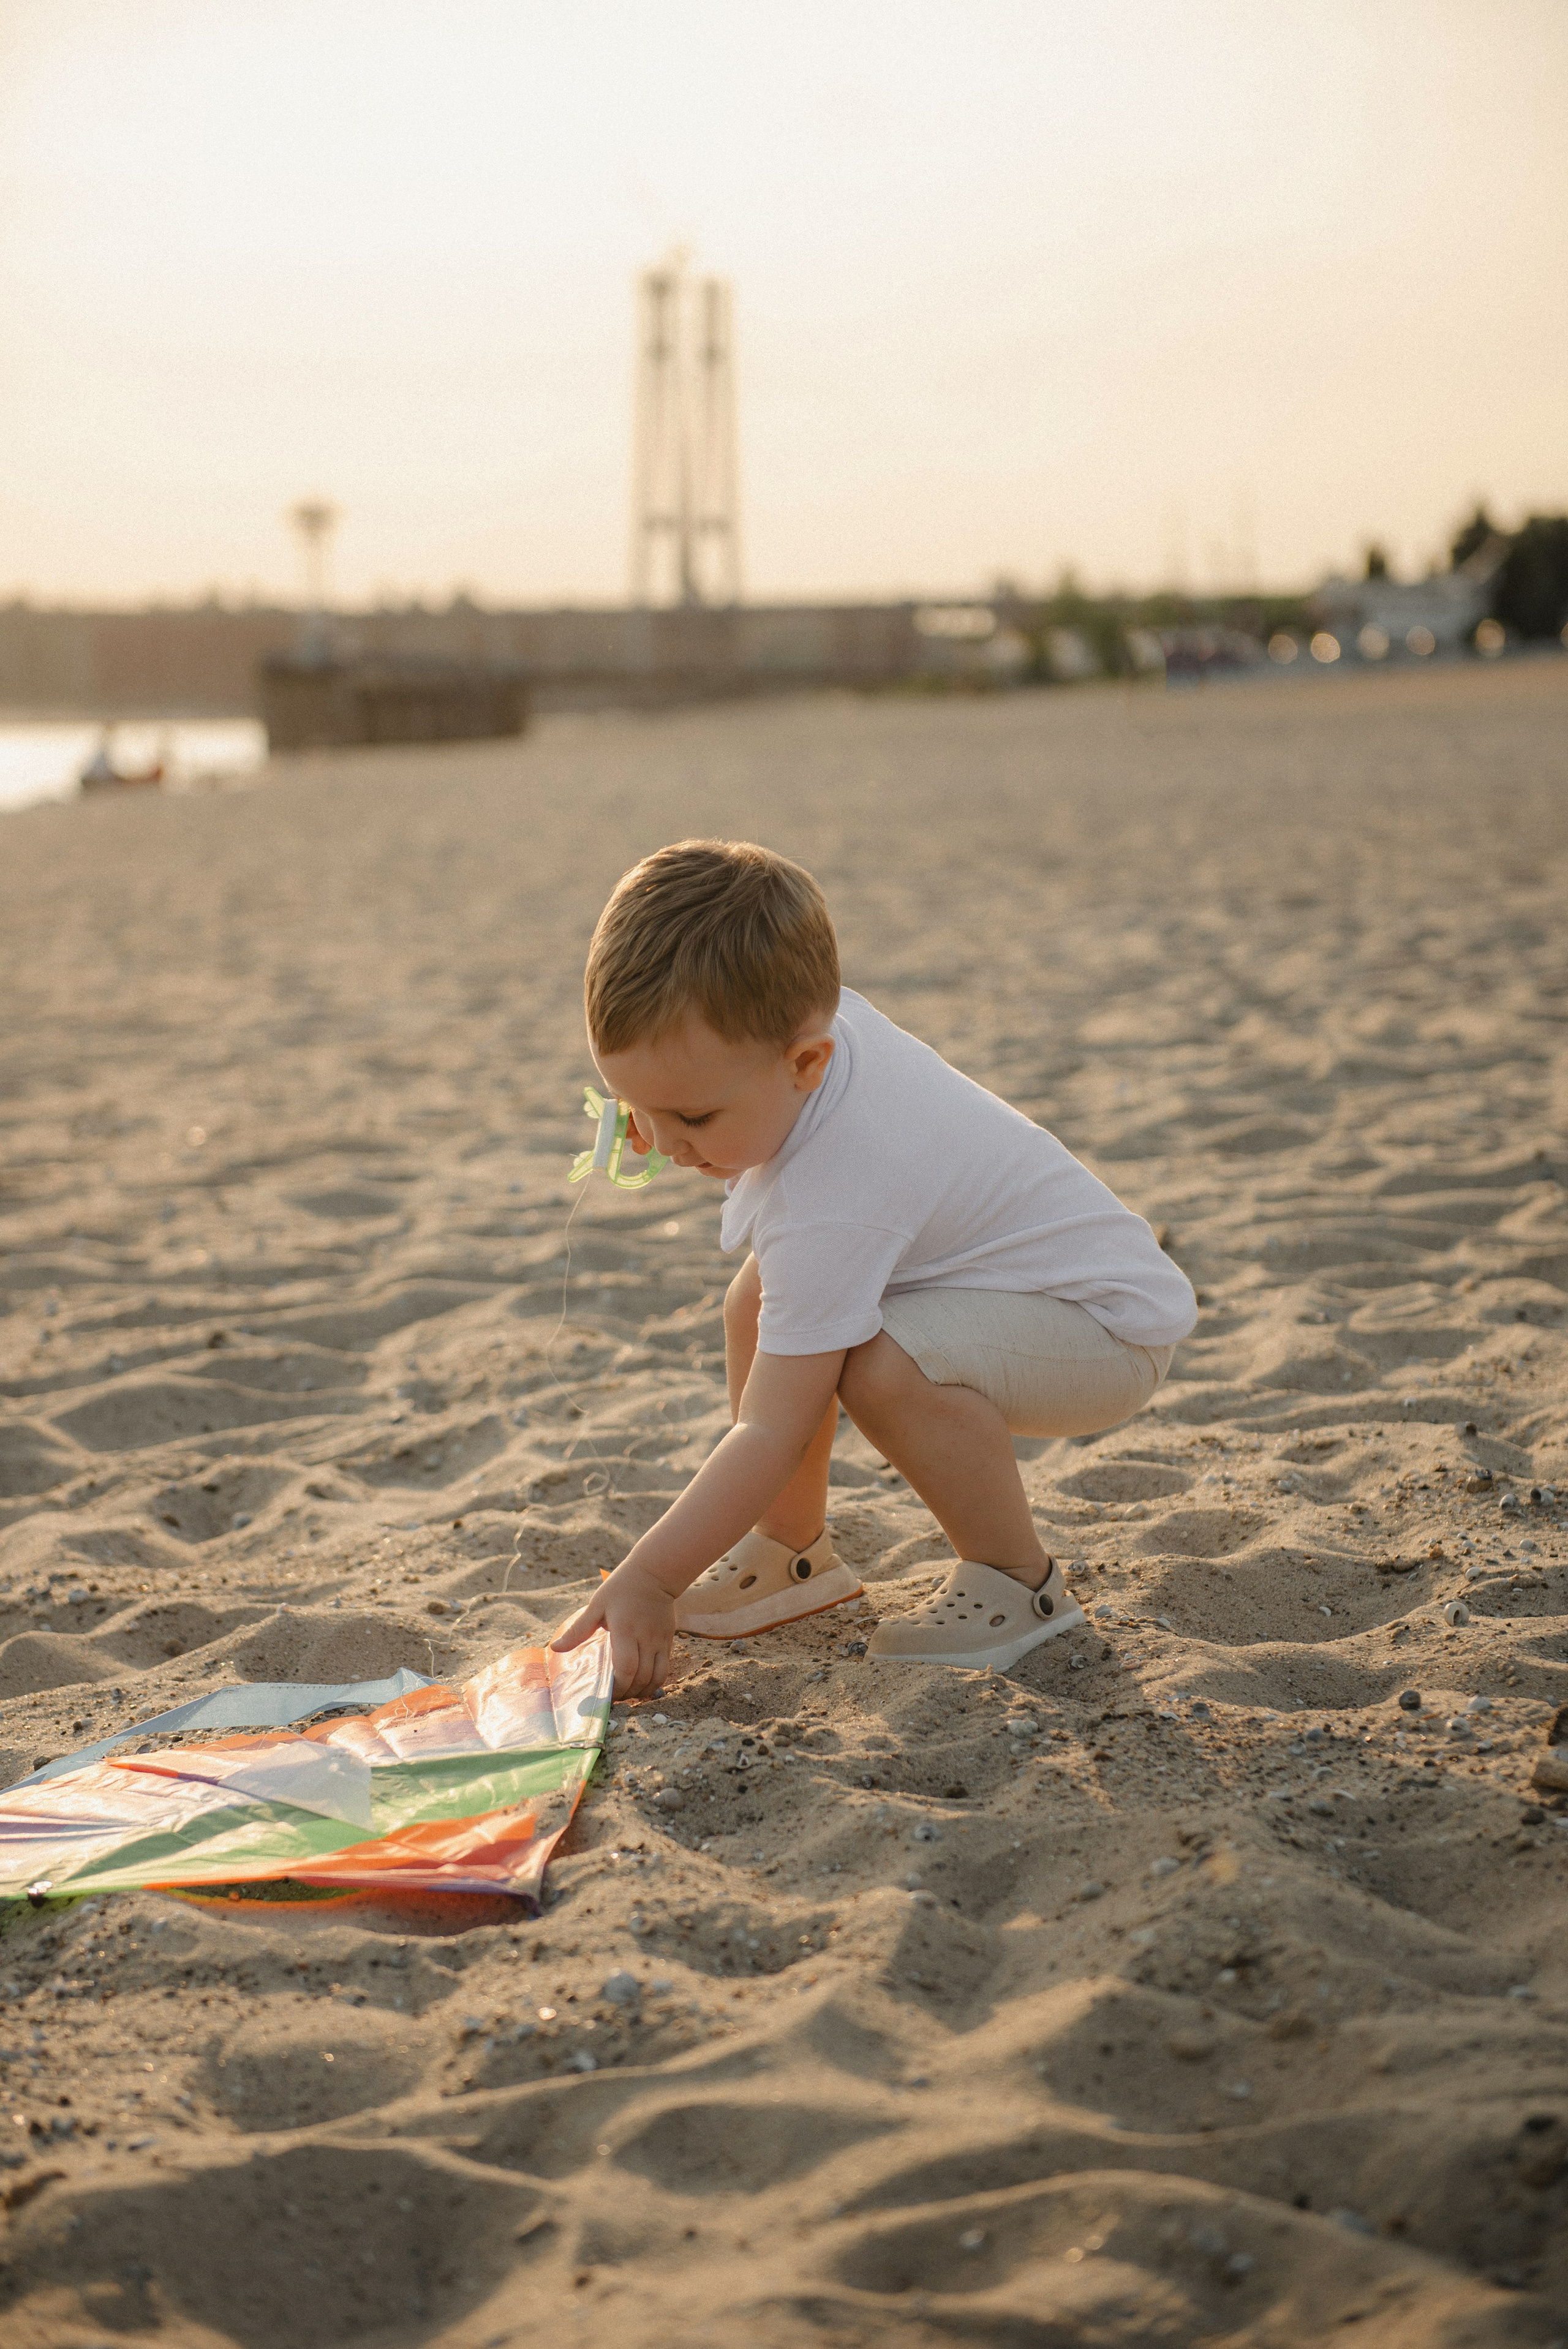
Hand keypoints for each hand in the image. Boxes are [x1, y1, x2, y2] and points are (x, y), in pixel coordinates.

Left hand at [551, 1557, 673, 1698]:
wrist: (655, 1573)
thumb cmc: (621, 1587)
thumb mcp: (596, 1605)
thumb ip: (578, 1630)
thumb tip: (554, 1648)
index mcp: (625, 1630)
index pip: (625, 1668)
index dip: (617, 1687)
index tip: (605, 1694)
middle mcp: (645, 1639)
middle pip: (640, 1678)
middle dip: (627, 1693)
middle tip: (613, 1698)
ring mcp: (660, 1641)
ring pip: (656, 1677)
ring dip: (642, 1692)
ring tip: (628, 1694)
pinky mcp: (669, 1640)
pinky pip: (665, 1668)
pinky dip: (654, 1682)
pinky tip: (642, 1685)